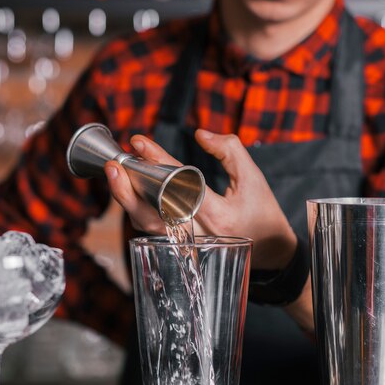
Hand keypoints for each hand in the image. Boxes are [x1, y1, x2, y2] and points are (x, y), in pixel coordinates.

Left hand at [104, 130, 296, 269]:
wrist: (270, 250)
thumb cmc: (262, 211)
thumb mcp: (253, 177)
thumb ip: (229, 150)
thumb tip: (200, 134)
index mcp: (219, 216)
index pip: (180, 184)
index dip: (158, 161)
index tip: (139, 142)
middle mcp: (199, 234)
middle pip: (154, 213)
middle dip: (130, 188)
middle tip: (114, 163)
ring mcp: (188, 245)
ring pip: (148, 226)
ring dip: (127, 200)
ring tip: (115, 174)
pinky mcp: (181, 248)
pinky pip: (152, 231)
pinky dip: (138, 211)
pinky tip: (128, 190)